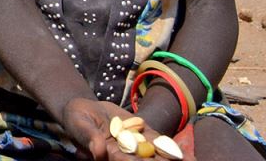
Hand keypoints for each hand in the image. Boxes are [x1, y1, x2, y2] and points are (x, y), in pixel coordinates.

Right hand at [60, 98, 176, 159]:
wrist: (86, 109)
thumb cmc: (77, 118)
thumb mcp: (79, 124)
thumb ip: (88, 137)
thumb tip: (98, 152)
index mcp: (109, 156)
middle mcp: (125, 155)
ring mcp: (137, 147)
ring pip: (156, 156)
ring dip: (170, 160)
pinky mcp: (145, 136)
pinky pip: (160, 144)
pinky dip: (173, 150)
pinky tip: (189, 156)